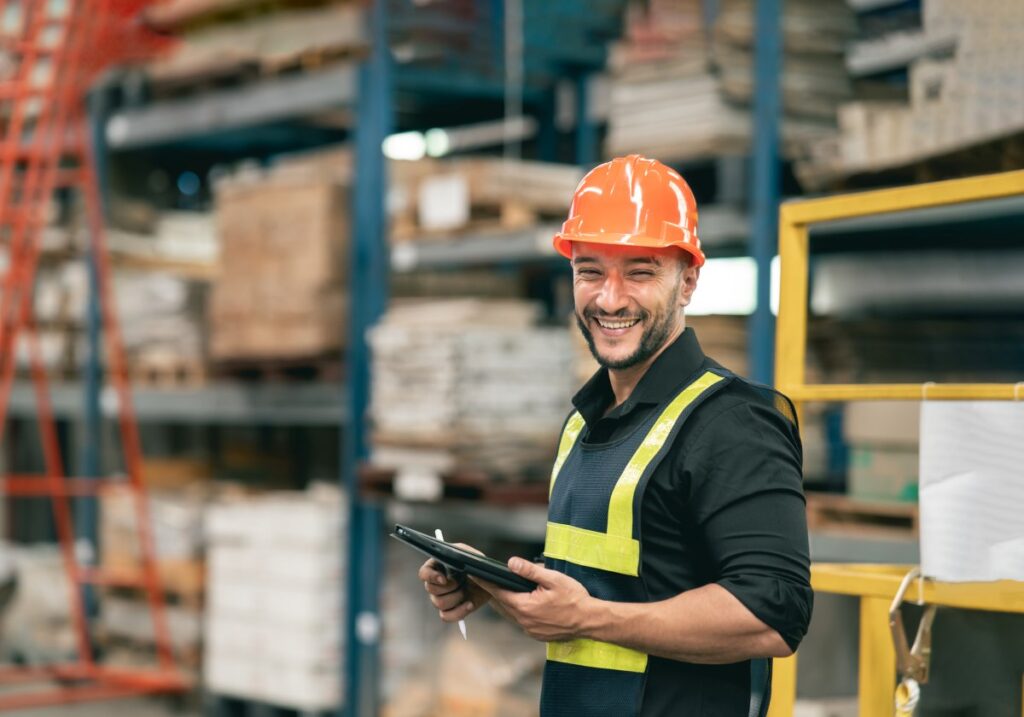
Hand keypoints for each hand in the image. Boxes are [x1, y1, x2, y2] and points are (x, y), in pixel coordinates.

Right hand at [418, 543, 490, 623]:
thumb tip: (453, 559)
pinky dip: (459, 612)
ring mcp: (441, 598)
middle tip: (461, 582)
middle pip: (430, 589)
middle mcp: (436, 583)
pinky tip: (469, 604)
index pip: (424, 573)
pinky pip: (446, 616)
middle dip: (449, 586)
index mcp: (437, 566)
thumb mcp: (470, 555)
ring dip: (455, 598)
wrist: (489, 584)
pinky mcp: (450, 610)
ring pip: (438, 603)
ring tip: (466, 591)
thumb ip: (460, 554)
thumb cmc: (477, 566)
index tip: (444, 579)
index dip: (431, 577)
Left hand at [472, 557, 591, 641]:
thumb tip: (511, 563)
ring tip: (500, 590)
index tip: (474, 575)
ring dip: (506, 602)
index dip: (486, 583)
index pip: (499, 592)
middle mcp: (524, 621)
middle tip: (486, 580)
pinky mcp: (537, 634)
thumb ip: (530, 571)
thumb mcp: (553, 579)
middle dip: (494, 592)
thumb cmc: (574, 599)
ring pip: (511, 614)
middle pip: (502, 604)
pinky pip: (521, 621)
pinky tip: (521, 603)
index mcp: (524, 606)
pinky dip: (517, 611)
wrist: (590, 620)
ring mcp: (530, 629)